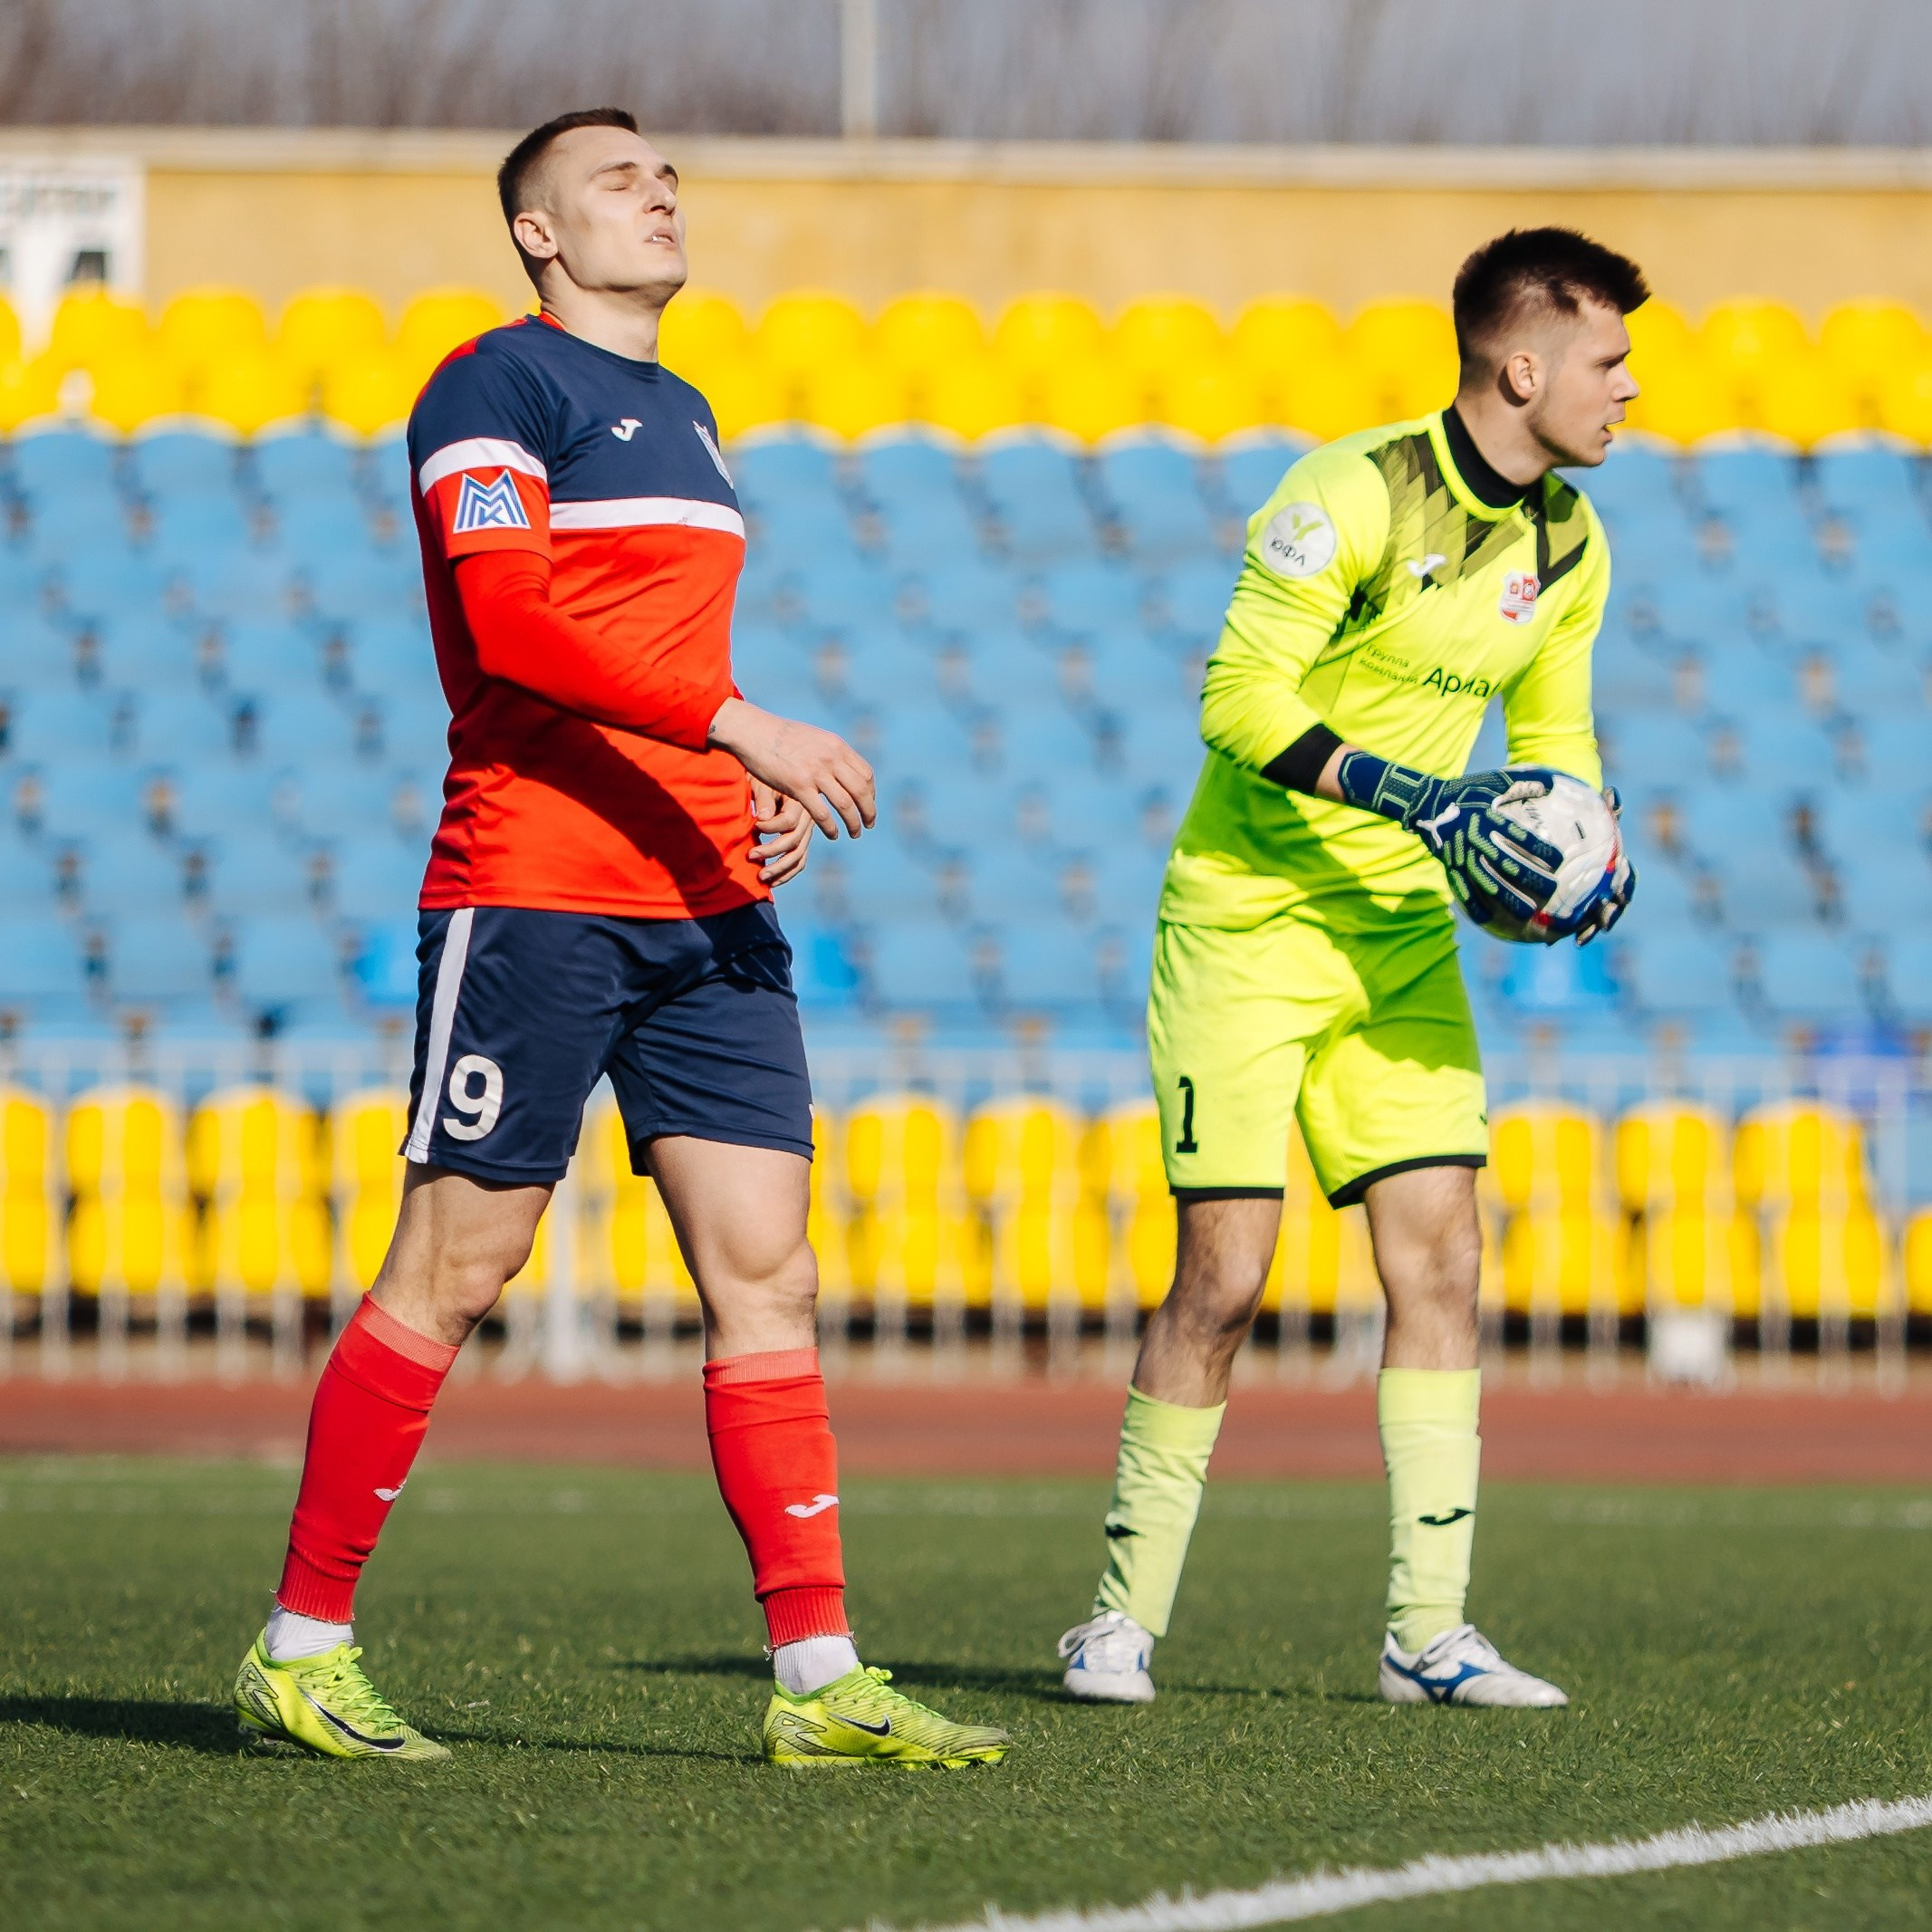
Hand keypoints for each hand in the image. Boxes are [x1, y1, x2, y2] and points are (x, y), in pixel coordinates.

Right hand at [708, 697, 875, 838]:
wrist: (753, 731)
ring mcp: (816, 772)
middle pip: (861, 791)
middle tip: (869, 824)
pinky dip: (831, 828)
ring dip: (854, 823)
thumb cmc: (780, 735)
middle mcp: (831, 758)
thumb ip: (829, 752)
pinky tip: (833, 835)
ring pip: (846, 805)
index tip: (867, 804)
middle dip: (869, 811)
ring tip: (855, 833)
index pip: (866, 774)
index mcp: (837, 746)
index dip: (870, 793)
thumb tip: (840, 762)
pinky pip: (822, 813)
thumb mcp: (813, 737)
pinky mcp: (799, 786)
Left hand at [750, 779, 812, 886]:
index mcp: (800, 800)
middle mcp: (808, 817)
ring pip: (798, 856)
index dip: (771, 827)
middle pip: (795, 841)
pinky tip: (773, 882)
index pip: (790, 821)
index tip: (755, 825)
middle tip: (750, 855)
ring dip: (779, 869)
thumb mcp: (762, 781)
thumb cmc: (764, 777)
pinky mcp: (802, 840)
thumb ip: (764, 798)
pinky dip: (787, 874)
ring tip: (761, 876)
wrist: (774, 774)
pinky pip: (800, 861)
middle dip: (772, 851)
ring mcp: (807, 831)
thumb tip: (763, 818)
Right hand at [1335, 751, 1565, 925]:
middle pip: (1505, 862)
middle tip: (1551, 891)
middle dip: (1529, 878)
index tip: (1559, 861)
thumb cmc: (1469, 790)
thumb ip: (1524, 782)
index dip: (1539, 848)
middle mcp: (1474, 837)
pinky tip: (1486, 919)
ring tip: (1527, 913)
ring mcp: (1460, 853)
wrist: (1427, 801)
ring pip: (1485, 880)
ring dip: (1506, 897)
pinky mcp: (1449, 863)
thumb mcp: (1496, 780)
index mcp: (1488, 816)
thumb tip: (1555, 783)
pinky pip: (1461, 887)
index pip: (1518, 835)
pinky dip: (1472, 903)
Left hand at [1576, 785, 1635, 945]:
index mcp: (1616, 867)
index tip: (1619, 899)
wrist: (1564, 830)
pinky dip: (1560, 931)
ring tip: (1576, 940)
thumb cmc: (1584, 820)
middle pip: (1613, 907)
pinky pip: (1568, 922)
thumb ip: (1605, 806)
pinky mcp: (1571, 906)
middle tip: (1601, 926)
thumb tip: (1612, 793)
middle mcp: (1606, 886)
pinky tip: (1547, 941)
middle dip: (1609, 918)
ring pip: (1592, 919)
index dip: (1625, 892)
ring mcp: (1589, 898)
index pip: (1627, 882)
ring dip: (1587, 931)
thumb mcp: (1593, 811)